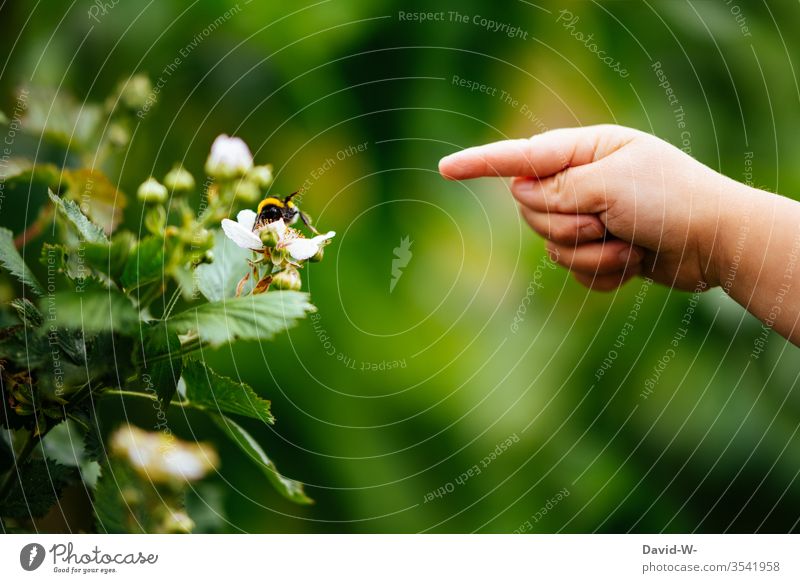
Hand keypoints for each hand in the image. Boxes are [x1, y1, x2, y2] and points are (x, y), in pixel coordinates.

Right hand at [439, 125, 740, 291]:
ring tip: (631, 242)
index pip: (520, 157)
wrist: (717, 243)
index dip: (479, 163)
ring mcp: (591, 218)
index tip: (444, 168)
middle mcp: (583, 182)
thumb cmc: (672, 201)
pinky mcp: (600, 251)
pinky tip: (633, 260)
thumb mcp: (610, 186)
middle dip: (567, 224)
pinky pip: (573, 270)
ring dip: (592, 251)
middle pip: (532, 211)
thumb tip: (519, 193)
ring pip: (551, 246)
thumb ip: (557, 190)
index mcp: (585, 150)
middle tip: (608, 220)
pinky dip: (603, 270)